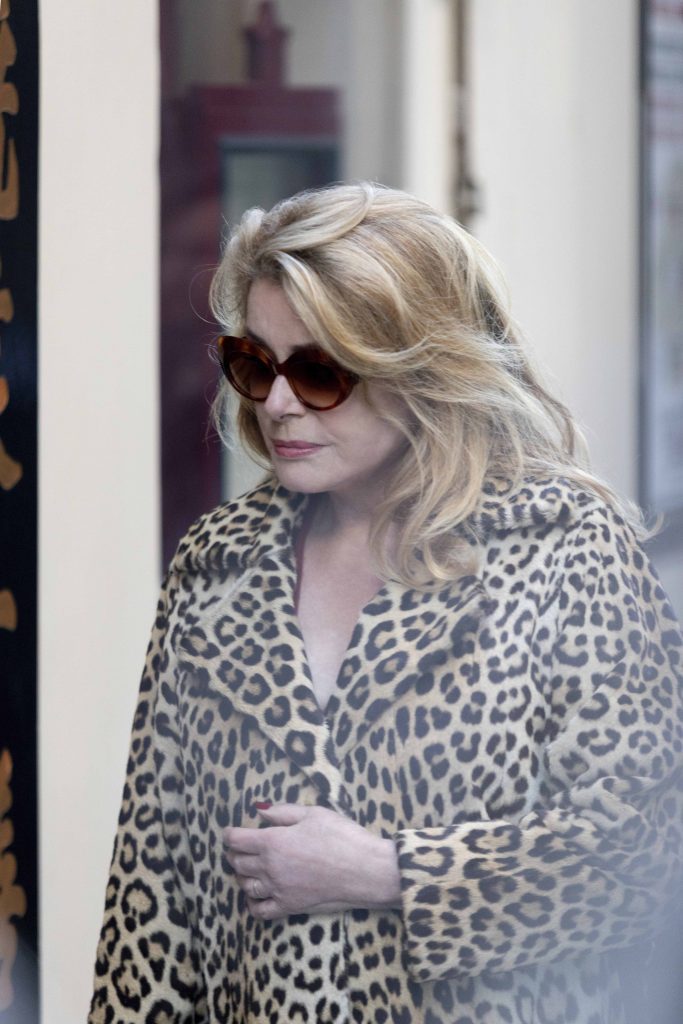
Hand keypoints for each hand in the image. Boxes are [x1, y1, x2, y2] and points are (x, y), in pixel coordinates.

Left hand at [223, 803, 400, 919]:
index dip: (230, 834)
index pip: (238, 839)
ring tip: (246, 868)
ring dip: (242, 875)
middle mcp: (270, 867)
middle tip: (238, 848)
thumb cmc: (342, 836)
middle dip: (234, 853)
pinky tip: (256, 895)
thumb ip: (282, 812)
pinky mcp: (290, 907)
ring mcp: (278, 890)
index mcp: (273, 841)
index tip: (230, 832)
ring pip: (246, 885)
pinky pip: (260, 910)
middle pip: (238, 862)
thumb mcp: (313, 814)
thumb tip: (259, 811)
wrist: (365, 870)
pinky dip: (252, 903)